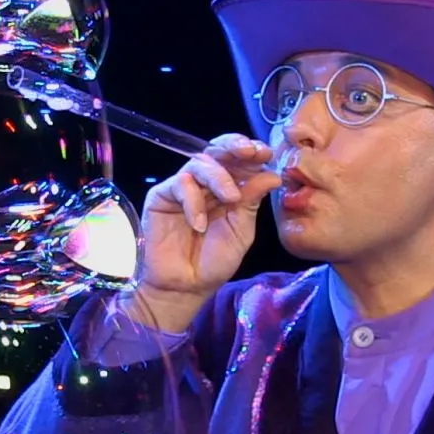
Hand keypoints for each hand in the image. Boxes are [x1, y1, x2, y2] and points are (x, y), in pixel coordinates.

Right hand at [121, 133, 281, 332]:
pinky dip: (193, 201)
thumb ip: (252, 202)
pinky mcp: (161, 196)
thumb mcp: (241, 231)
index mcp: (228, 188)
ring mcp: (183, 188)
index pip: (238, 160)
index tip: (266, 154)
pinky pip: (179, 185)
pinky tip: (199, 224)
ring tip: (231, 198)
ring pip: (200, 163)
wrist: (185, 286)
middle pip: (217, 151)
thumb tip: (272, 175)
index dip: (252, 151)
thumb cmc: (213, 261)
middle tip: (250, 152)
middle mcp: (206, 184)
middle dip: (235, 146)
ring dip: (219, 176)